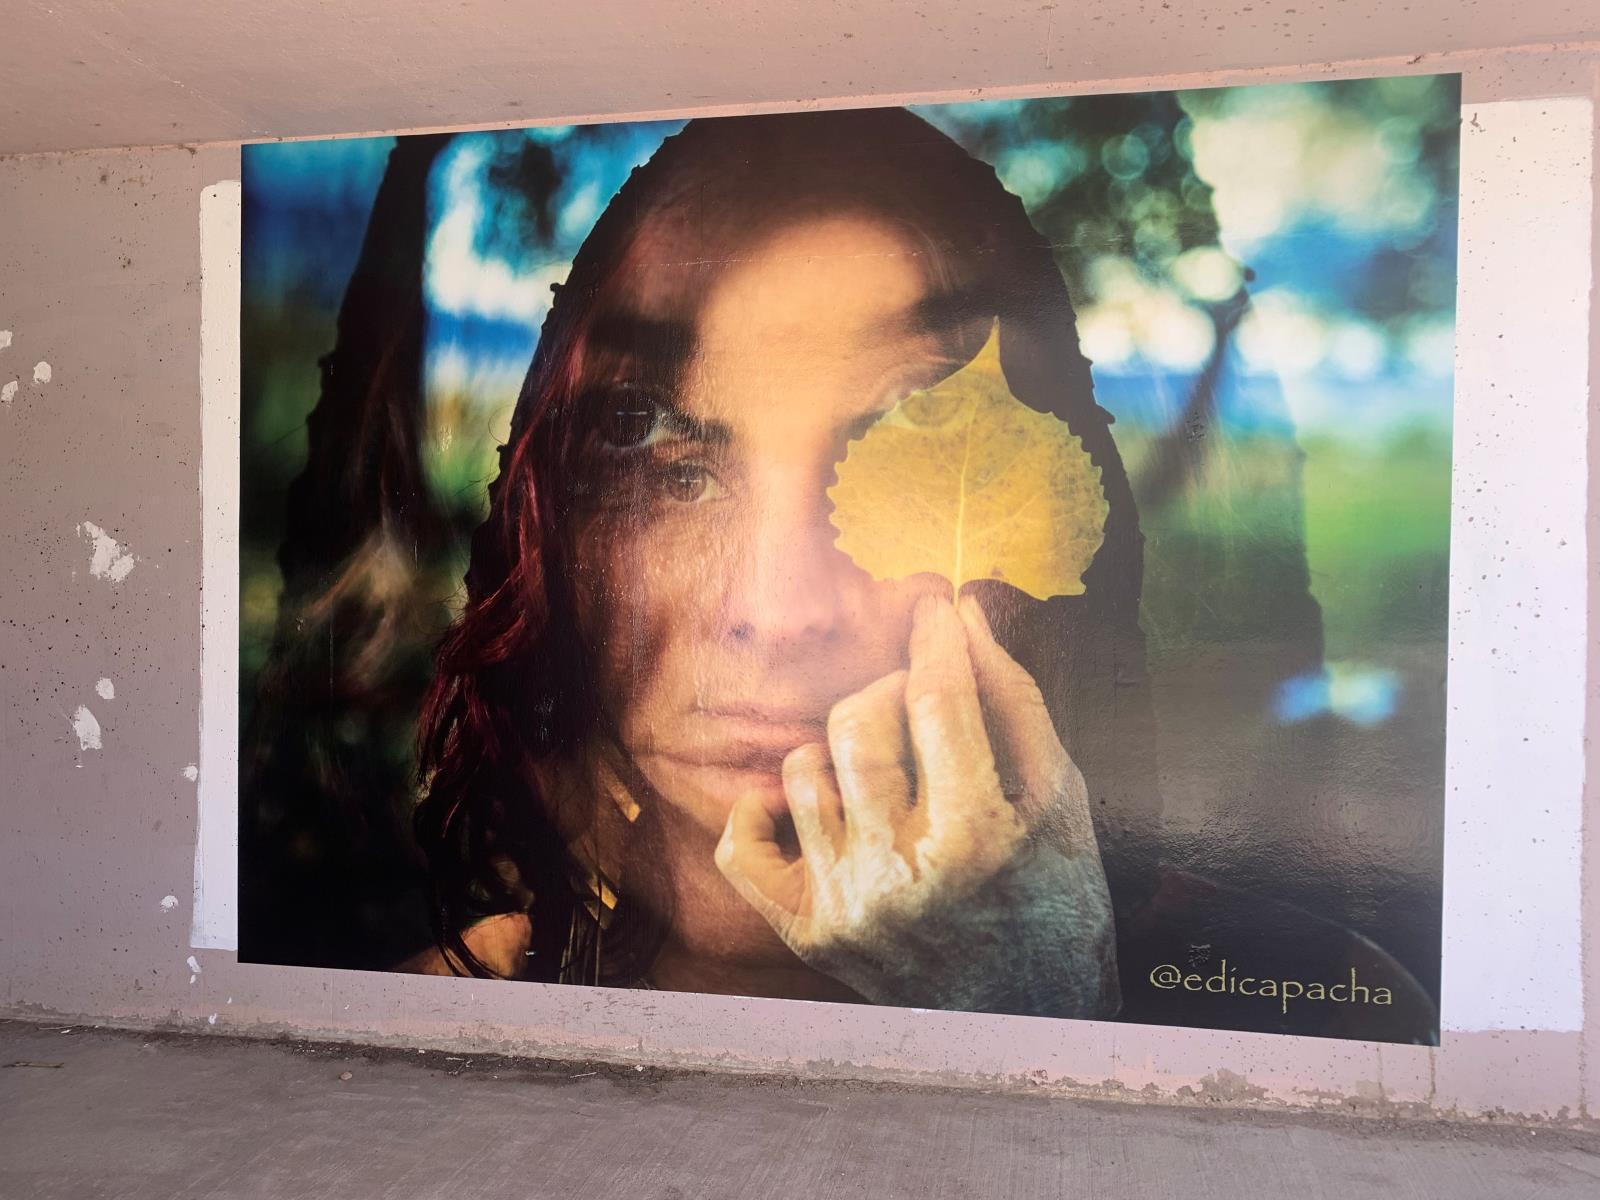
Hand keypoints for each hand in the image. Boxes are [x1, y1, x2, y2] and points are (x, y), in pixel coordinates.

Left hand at [715, 593, 1119, 1017]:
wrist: (1028, 1016)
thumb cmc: (1054, 895)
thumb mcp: (1058, 796)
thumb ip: (1012, 699)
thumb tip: (962, 614)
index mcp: (979, 838)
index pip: (937, 699)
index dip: (935, 638)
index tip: (934, 610)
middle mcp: (902, 876)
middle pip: (858, 721)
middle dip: (889, 687)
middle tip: (918, 700)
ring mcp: (847, 907)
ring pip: (802, 770)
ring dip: (839, 748)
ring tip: (882, 767)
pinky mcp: (808, 933)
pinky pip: (742, 846)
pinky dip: (760, 809)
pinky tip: (809, 803)